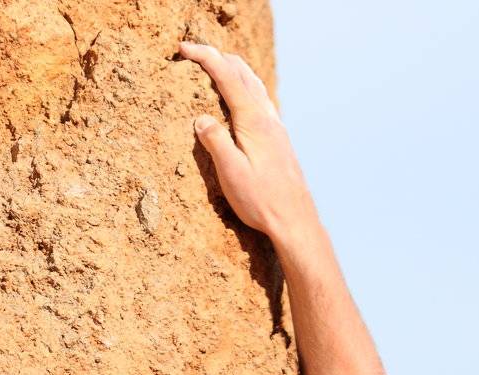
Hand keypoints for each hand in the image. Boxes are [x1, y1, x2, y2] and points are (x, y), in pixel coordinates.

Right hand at [178, 41, 319, 243]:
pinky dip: (246, 87)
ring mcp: (276, 127)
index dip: (204, 56)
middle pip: (242, 72)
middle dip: (217, 57)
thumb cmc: (262, 201)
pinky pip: (261, 100)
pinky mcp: (280, 139)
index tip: (183, 48)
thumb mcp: (231, 173)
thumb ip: (215, 141)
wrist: (295, 221)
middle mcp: (267, 117)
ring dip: (233, 69)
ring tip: (215, 67)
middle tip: (194, 54)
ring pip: (254, 84)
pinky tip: (242, 98)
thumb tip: (201, 118)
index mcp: (252, 120)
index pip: (226, 75)